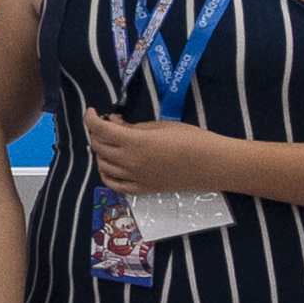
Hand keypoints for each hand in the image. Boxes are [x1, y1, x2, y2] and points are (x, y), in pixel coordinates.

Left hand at [78, 108, 223, 197]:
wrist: (212, 164)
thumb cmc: (191, 139)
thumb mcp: (160, 126)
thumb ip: (132, 126)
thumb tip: (112, 121)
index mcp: (134, 142)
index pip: (100, 129)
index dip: (90, 119)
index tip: (92, 112)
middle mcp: (129, 162)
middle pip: (98, 147)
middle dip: (97, 133)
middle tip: (106, 125)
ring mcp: (134, 178)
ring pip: (102, 165)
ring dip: (100, 152)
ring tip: (110, 143)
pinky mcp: (142, 189)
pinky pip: (113, 184)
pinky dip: (106, 173)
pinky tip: (110, 165)